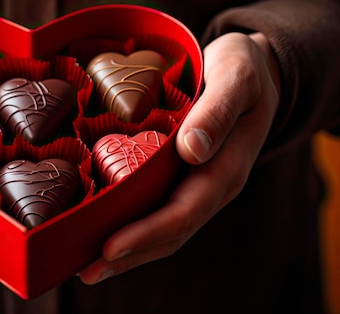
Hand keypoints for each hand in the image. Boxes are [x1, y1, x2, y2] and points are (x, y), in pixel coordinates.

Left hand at [78, 32, 280, 283]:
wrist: (254, 69)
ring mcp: (196, 183)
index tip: (110, 247)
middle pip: (169, 232)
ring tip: (87, 265)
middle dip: (128, 256)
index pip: (184, 212)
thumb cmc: (243, 68)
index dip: (147, 233)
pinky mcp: (182, 175)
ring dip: (127, 251)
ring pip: (162, 227)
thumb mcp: (237, 76)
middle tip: (85, 270)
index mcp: (225, 167)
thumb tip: (192, 151)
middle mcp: (210, 184)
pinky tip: (102, 229)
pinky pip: (157, 207)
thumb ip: (218, 111)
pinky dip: (130, 224)